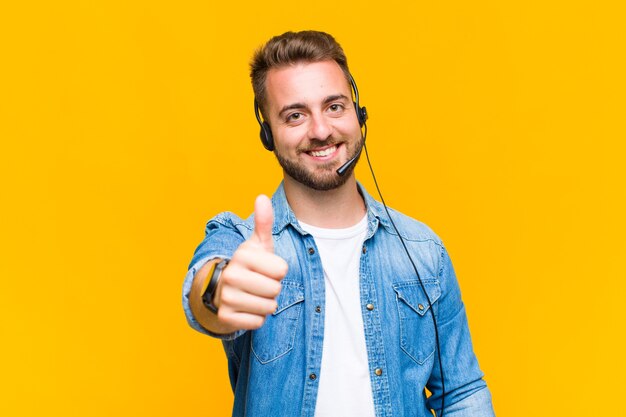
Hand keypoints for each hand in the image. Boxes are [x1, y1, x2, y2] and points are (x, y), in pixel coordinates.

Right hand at [213, 195, 287, 329]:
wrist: (224, 289)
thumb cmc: (250, 265)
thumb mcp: (259, 244)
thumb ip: (263, 222)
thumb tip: (261, 197)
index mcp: (242, 255)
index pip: (282, 270)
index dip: (279, 271)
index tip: (265, 268)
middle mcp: (230, 275)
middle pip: (276, 290)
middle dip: (273, 289)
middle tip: (259, 283)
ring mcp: (226, 297)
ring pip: (268, 308)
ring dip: (266, 304)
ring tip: (254, 295)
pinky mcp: (226, 317)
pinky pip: (258, 322)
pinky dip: (257, 318)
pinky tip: (246, 308)